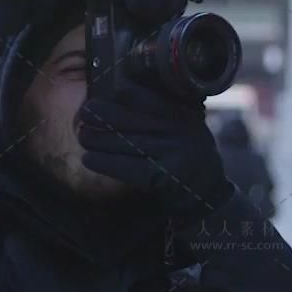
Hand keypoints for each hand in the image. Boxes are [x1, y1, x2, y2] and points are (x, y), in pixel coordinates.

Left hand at [78, 84, 232, 225]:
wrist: (208, 197)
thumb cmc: (188, 159)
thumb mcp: (187, 128)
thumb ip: (164, 112)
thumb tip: (121, 94)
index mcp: (183, 116)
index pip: (149, 98)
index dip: (125, 94)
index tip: (109, 94)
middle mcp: (179, 132)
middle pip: (132, 119)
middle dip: (103, 115)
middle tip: (84, 113)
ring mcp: (173, 154)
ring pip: (126, 142)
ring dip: (98, 139)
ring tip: (83, 136)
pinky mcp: (164, 177)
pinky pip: (128, 168)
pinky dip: (105, 163)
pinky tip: (89, 159)